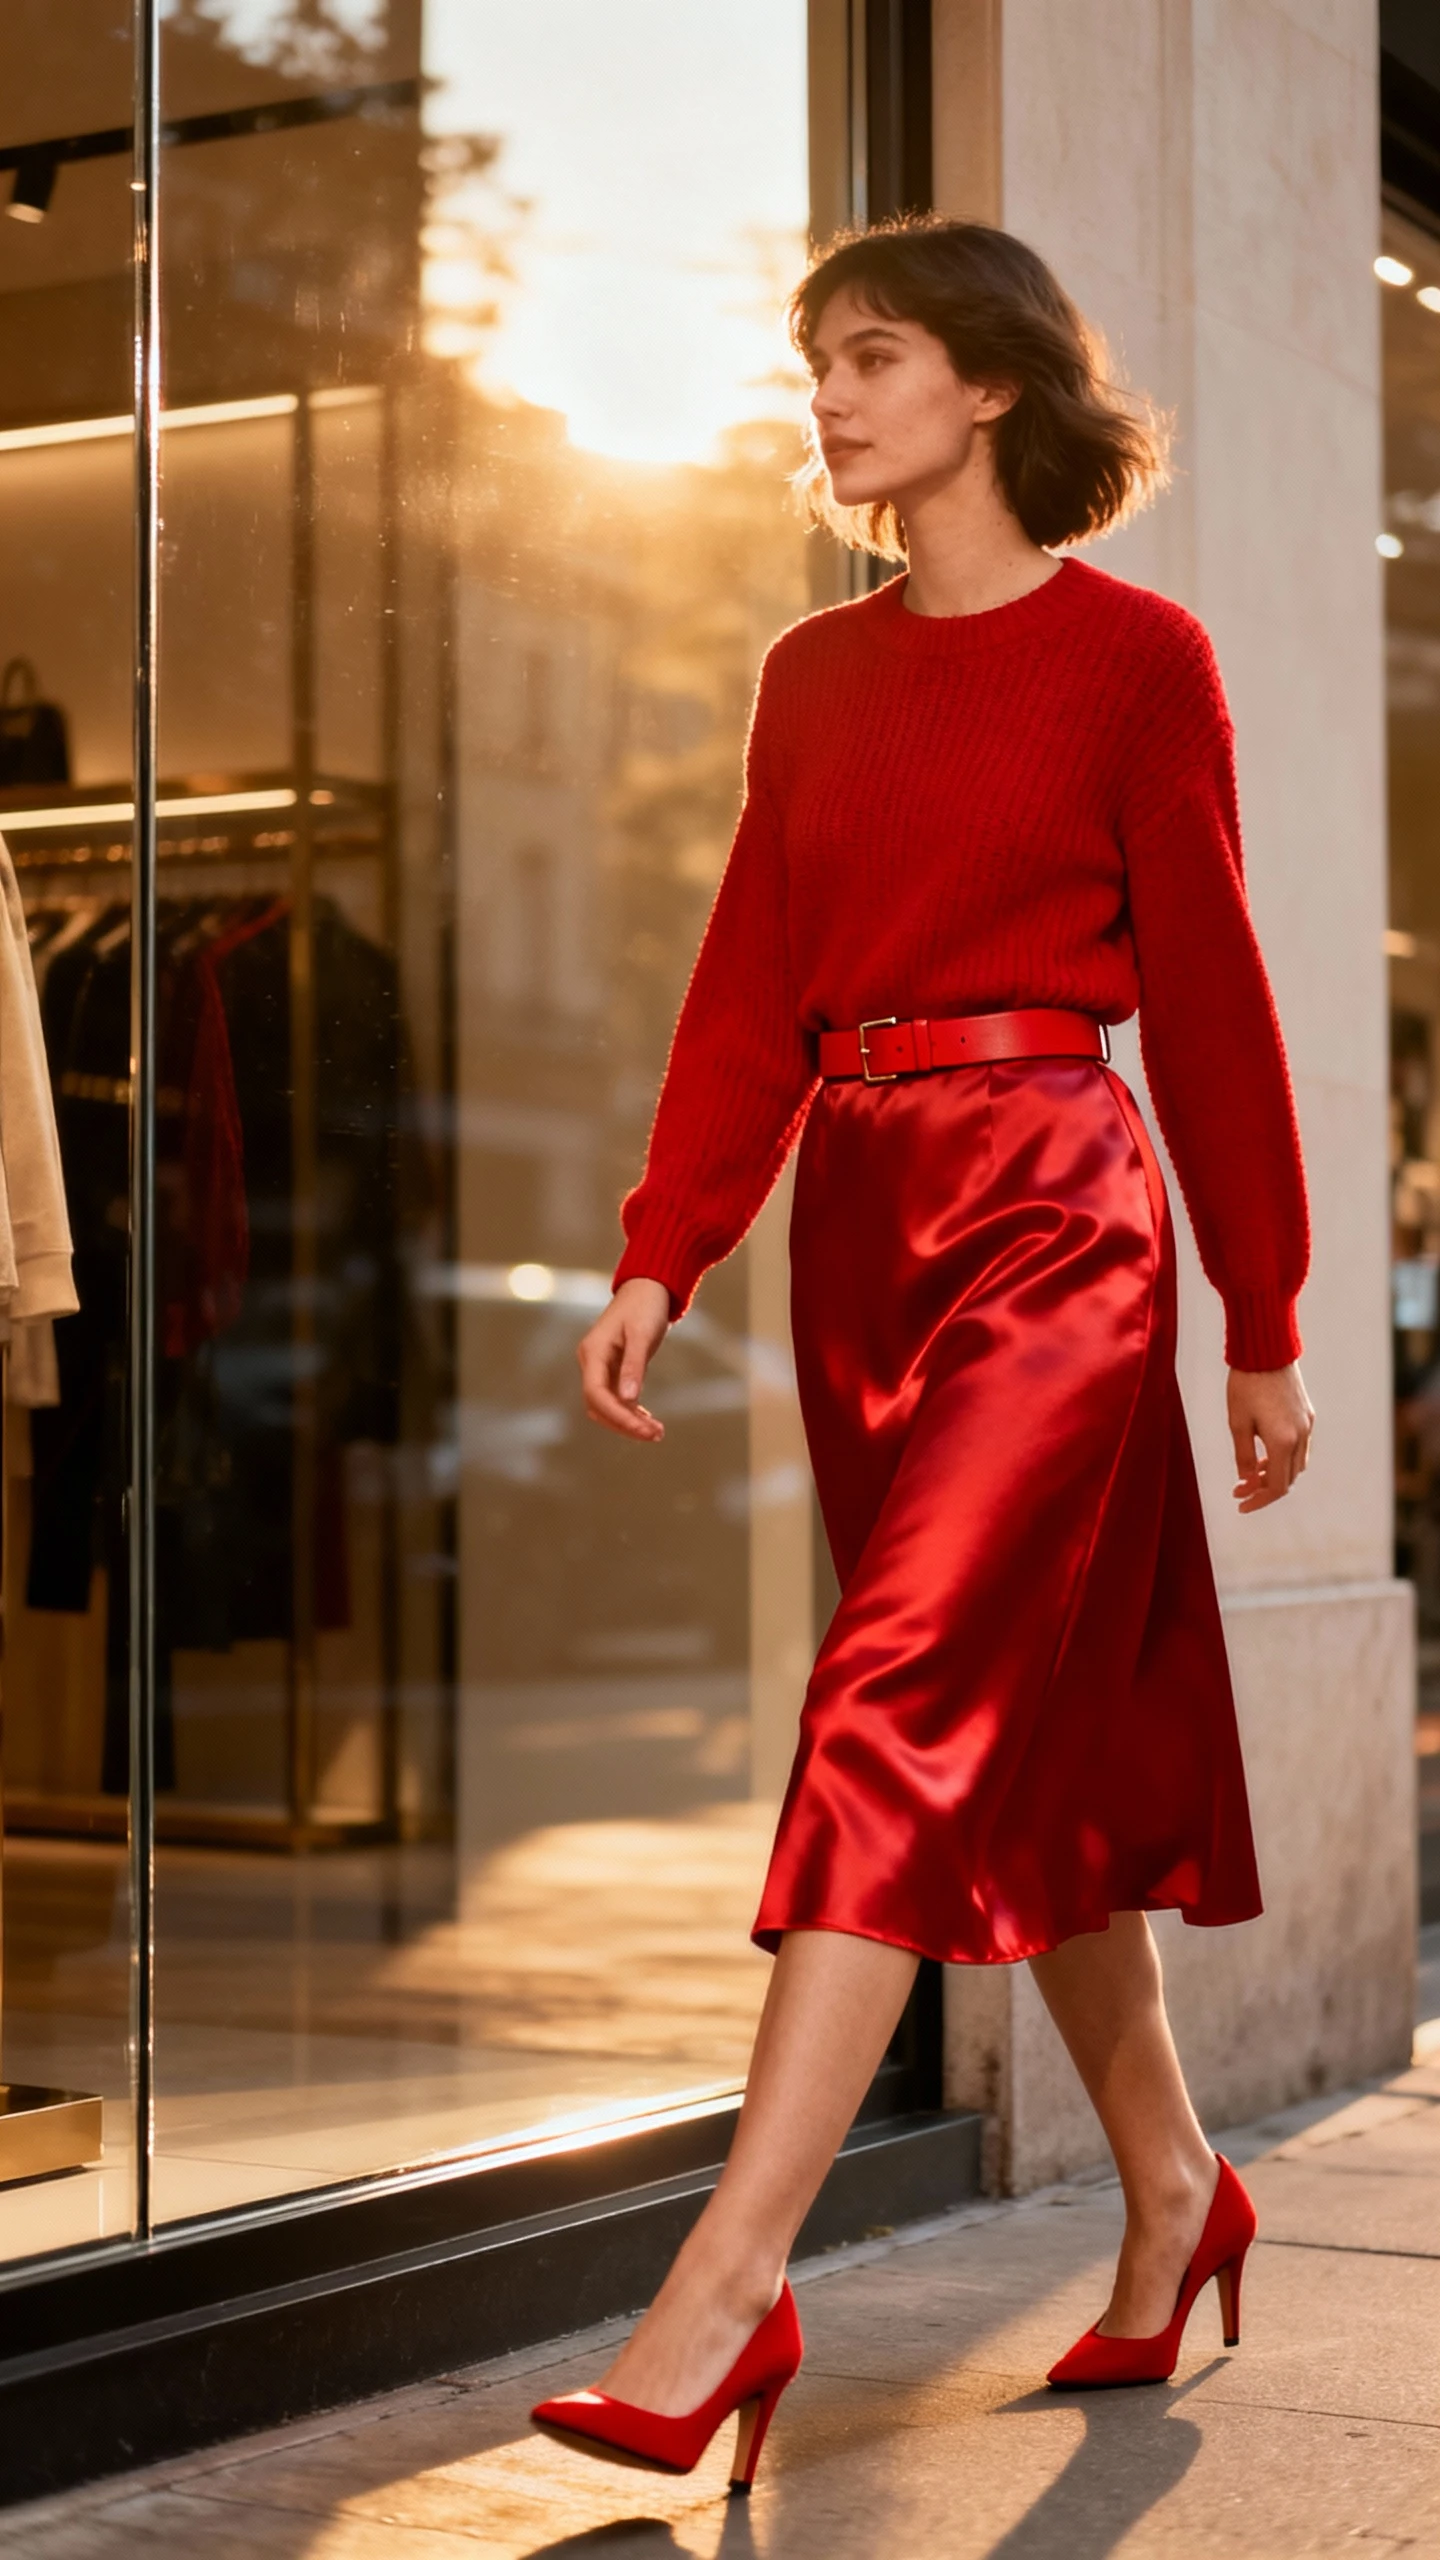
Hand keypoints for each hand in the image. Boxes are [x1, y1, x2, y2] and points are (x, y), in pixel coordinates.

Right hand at [577, 1277, 671, 1441]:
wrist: (647, 1286)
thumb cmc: (645, 1305)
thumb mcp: (643, 1334)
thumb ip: (634, 1366)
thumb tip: (629, 1399)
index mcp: (593, 1352)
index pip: (597, 1394)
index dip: (619, 1416)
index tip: (644, 1429)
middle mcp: (591, 1361)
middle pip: (598, 1405)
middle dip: (624, 1424)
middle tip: (656, 1434)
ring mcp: (599, 1366)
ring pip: (605, 1405)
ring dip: (627, 1421)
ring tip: (656, 1431)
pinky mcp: (611, 1368)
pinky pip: (614, 1397)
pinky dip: (630, 1411)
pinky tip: (647, 1418)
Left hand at [1227, 1363, 1313, 1512]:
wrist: (1267, 1350)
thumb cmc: (1246, 1384)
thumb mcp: (1238, 1422)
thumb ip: (1244, 1456)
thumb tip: (1247, 1482)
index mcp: (1283, 1441)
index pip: (1277, 1486)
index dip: (1258, 1500)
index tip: (1240, 1504)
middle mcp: (1301, 1436)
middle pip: (1288, 1479)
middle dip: (1264, 1489)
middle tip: (1239, 1489)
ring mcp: (1307, 1425)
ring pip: (1296, 1465)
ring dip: (1275, 1474)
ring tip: (1251, 1473)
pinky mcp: (1307, 1415)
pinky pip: (1300, 1448)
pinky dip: (1284, 1458)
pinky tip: (1265, 1453)